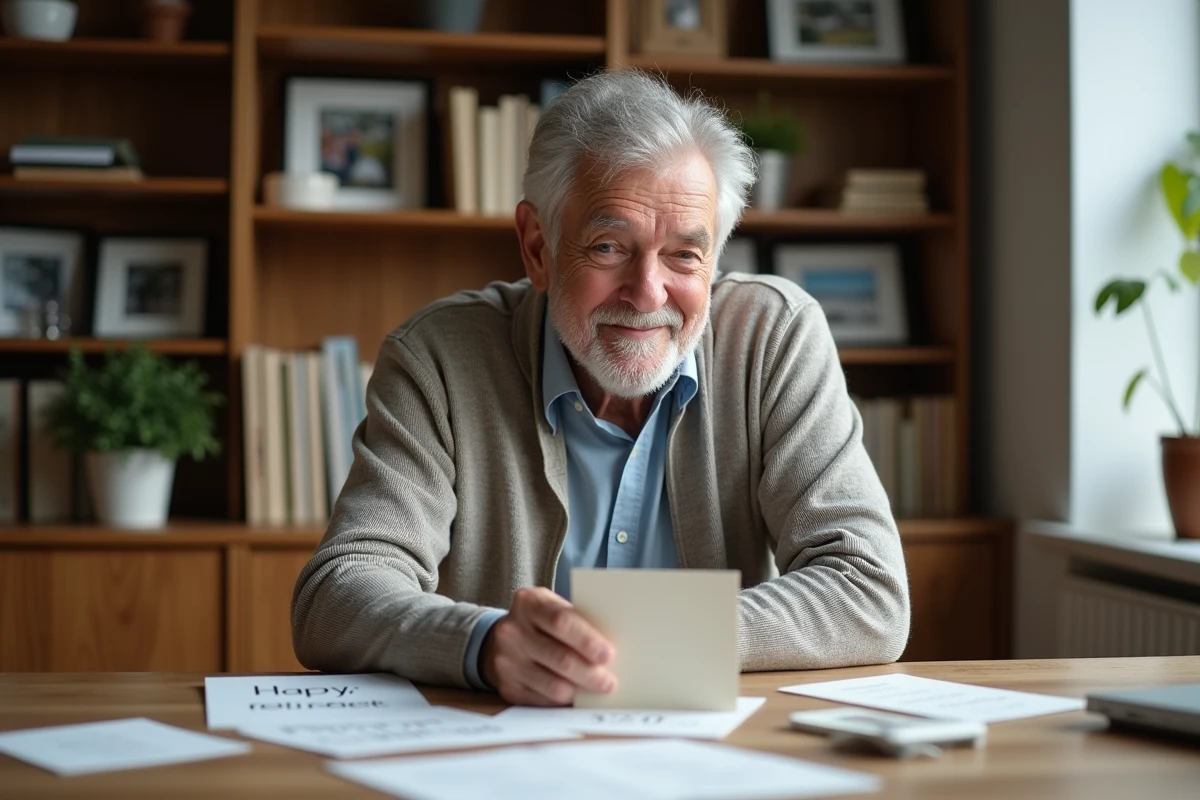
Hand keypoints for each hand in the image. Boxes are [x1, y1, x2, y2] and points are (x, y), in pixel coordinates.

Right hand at [480, 586, 616, 705]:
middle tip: (610, 682)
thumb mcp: (554, 608)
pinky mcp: (508, 687)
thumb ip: (577, 623)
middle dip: (590, 673)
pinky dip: (564, 702)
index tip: (608, 654)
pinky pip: (544, 702)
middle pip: (560, 658)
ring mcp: (507, 661)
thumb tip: (610, 650)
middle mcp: (513, 632)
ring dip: (580, 692)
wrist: (505, 637)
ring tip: (597, 690)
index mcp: (529, 603)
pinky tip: (577, 696)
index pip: (561, 622)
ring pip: (553, 685)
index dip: (587, 640)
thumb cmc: (542, 621)